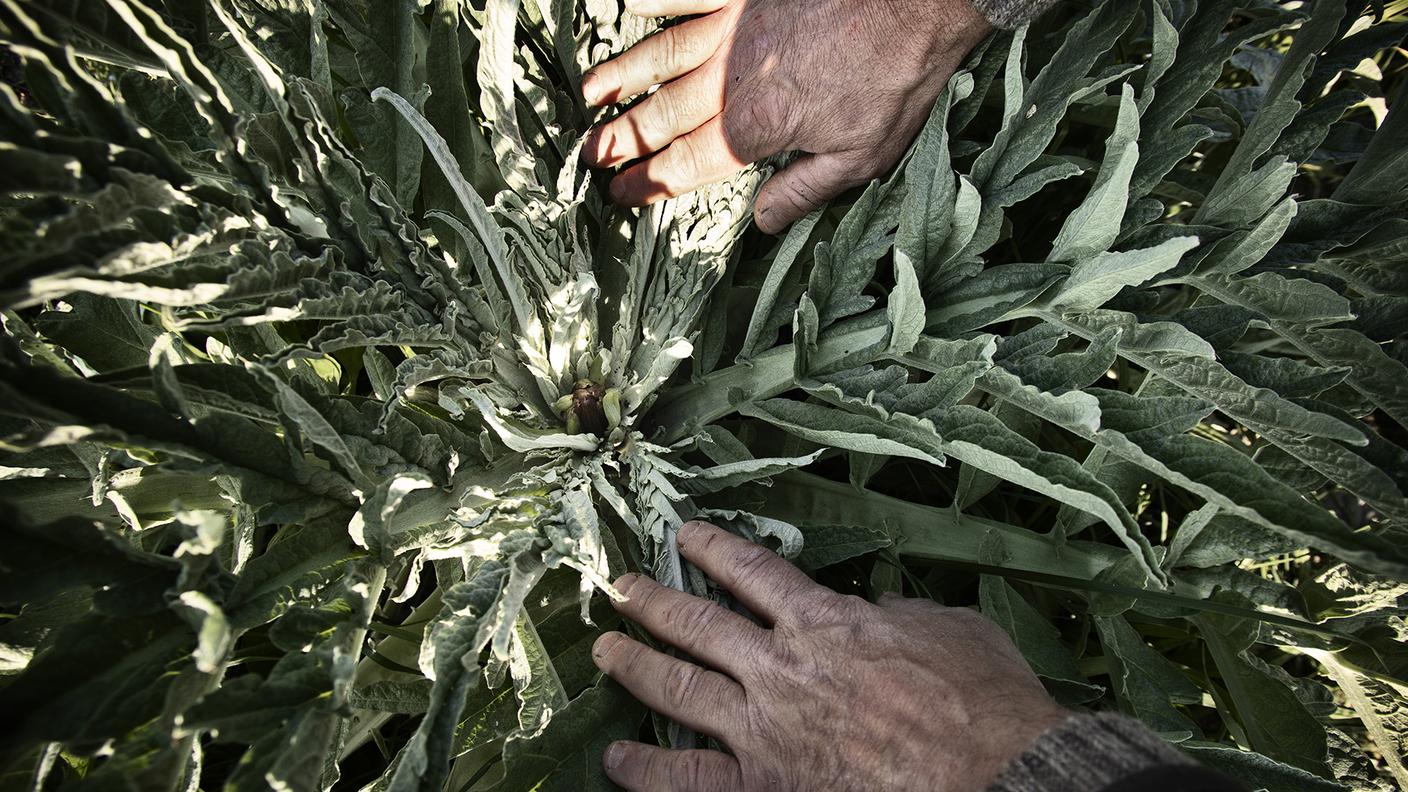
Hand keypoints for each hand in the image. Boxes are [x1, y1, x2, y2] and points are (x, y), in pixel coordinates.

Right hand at [578, 0, 991, 232]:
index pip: (687, 163)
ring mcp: (735, 26)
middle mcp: (731, 77)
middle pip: (662, 113)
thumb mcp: (864, 156)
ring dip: (624, 75)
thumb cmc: (899, 74)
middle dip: (621, 138)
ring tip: (591, 93)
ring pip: (663, 54)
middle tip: (588, 155)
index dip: (649, 182)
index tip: (620, 194)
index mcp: (756, 126)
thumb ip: (805, 189)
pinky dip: (660, 1)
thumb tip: (763, 221)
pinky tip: (633, 5)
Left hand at [592, 520, 1067, 790]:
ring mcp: (765, 730)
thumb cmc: (984, 702)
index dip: (714, 549)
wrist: (993, 776)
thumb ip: (902, 615)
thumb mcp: (951, 629)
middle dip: (653, 602)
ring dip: (634, 666)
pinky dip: (646, 770)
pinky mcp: (764, 787)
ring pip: (677, 689)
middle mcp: (781, 668)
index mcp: (825, 622)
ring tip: (604, 650)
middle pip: (698, 623)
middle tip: (620, 589)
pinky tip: (615, 761)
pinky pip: (687, 779)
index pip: (754, 572)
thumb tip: (878, 608)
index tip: (685, 535)